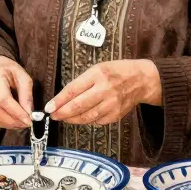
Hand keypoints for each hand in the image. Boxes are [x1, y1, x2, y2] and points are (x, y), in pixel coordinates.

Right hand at [0, 56, 33, 129]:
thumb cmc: (10, 72)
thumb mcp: (24, 78)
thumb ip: (27, 95)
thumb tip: (29, 113)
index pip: (3, 99)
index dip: (17, 112)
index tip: (29, 119)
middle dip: (13, 121)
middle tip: (27, 123)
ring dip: (9, 124)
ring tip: (22, 123)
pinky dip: (3, 124)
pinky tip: (13, 122)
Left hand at [46, 60, 160, 125]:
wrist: (141, 80)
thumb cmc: (117, 71)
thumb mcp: (98, 68)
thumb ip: (81, 82)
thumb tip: (63, 98)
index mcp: (98, 74)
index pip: (73, 90)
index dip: (59, 101)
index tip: (49, 107)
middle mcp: (105, 89)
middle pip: (78, 106)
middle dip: (62, 113)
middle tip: (53, 115)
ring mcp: (112, 104)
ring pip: (86, 117)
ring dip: (72, 119)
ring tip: (64, 118)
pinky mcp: (116, 115)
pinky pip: (97, 121)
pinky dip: (87, 120)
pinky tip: (82, 117)